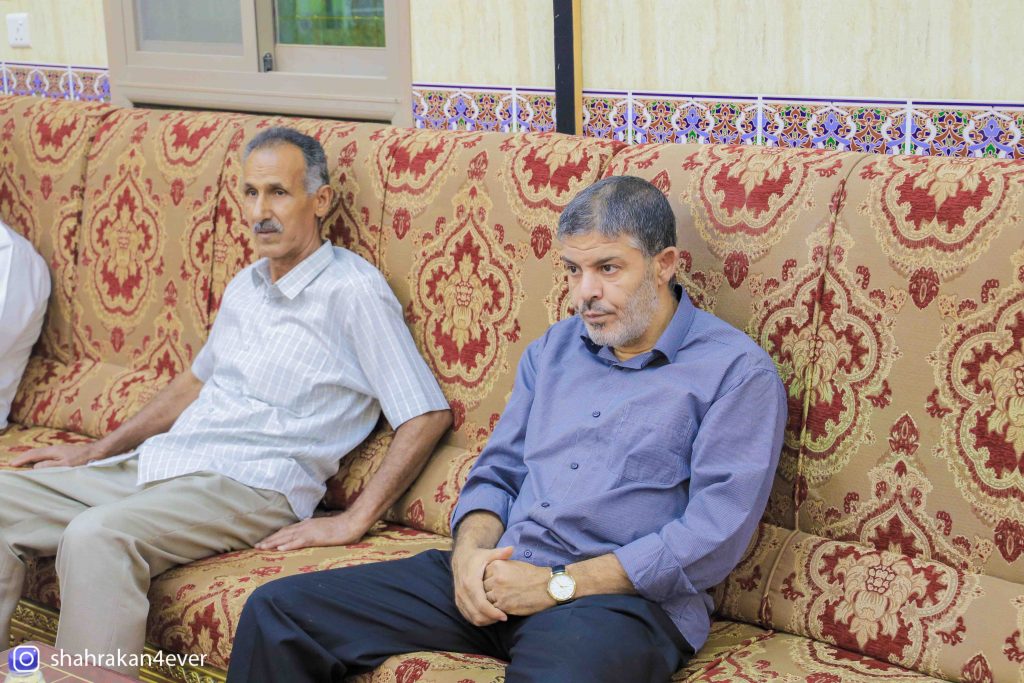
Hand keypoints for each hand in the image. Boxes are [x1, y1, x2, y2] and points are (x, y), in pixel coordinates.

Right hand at [10, 442, 102, 468]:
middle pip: (35, 453)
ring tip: (24, 464)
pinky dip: (40, 459)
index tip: (11, 464)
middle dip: (24, 458)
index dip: (22, 459)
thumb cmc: (82, 460)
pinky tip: (42, 464)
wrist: (98, 453)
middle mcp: (55, 449)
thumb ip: (49, 466)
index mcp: (52, 451)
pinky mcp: (66, 454)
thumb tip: (34, 467)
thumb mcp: (65, 465)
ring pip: (42, 454)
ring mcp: (60, 451)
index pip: (33, 455)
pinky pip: (48, 456)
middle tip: (14, 464)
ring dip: (32, 458)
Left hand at [254, 512, 370, 550]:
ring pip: (287, 537)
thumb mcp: (325, 528)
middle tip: (256, 546)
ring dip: (273, 542)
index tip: (265, 541)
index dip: (275, 536)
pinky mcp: (315, 537)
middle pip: (283, 533)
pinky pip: (298, 542)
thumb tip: (310, 533)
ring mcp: (309, 531)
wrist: (352, 523)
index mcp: (307, 524)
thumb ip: (315, 531)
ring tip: (261, 548)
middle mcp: (305, 526)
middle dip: (269, 540)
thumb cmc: (341, 527)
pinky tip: (279, 549)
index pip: (287, 530)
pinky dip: (288, 545)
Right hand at [452, 545, 513, 625]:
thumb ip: (501, 553)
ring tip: (498, 617)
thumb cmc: (478, 557)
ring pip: (472, 618)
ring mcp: (459, 598)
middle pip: (477, 614)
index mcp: (470, 582)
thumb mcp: (489, 554)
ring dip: (486, 621)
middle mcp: (462, 592)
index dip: (494, 613)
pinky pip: (468, 616)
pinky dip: (479, 619)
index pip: (482, 605)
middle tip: (504, 617)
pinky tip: (490, 616)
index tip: (505, 616)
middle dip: (491, 619)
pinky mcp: (458, 602)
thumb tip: (512, 548)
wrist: (461, 557)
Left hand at [483, 559, 554, 616]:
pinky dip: (496, 610)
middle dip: (488, 591)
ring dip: (491, 602)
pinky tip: (502, 608)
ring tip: (499, 601)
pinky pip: (493, 609)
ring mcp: (499, 592)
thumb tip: (489, 575)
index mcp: (497, 565)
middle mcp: (496, 578)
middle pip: (483, 587)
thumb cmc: (532, 575)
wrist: (547, 587)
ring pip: (486, 599)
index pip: (483, 575)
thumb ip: (500, 568)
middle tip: (495, 594)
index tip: (493, 584)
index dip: (488, 581)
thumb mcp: (514, 565)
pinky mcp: (504, 605)